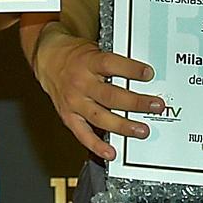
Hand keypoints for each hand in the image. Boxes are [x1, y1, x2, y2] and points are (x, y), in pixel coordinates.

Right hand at [32, 26, 163, 160]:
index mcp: (88, 62)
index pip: (110, 64)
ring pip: (100, 117)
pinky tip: (111, 152)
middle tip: (155, 106)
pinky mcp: (68, 116)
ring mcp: (74, 101)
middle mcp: (81, 83)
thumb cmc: (75, 56)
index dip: (130, 69)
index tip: (148, 74)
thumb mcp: (94, 50)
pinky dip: (96, 145)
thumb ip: (115, 63)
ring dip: (123, 125)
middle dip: (135, 102)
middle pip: (110, 95)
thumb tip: (143, 74)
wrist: (47, 60)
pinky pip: (83, 133)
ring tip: (141, 130)